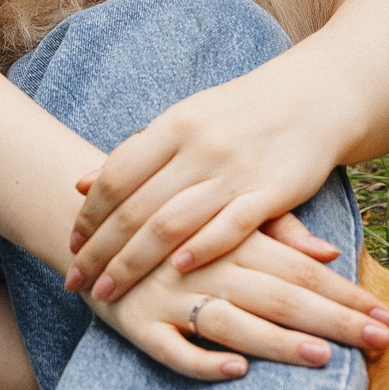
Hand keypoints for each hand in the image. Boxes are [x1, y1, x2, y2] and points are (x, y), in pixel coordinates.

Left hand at [67, 60, 366, 306]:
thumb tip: (79, 182)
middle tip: (75, 282)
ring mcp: (235, 169)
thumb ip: (136, 154)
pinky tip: (175, 272)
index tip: (72, 247)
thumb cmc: (242, 115)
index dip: (89, 215)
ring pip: (172, 223)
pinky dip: (200, 249)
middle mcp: (200, 146)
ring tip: (108, 291)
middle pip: (136, 207)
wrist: (316, 98)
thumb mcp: (185, 121)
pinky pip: (230, 226)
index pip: (117, 176)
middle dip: (100, 251)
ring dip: (134, 263)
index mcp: (174, 125)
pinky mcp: (272, 190)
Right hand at [90, 224, 388, 381]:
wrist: (88, 222)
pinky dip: (201, 359)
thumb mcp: (225, 222)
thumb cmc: (176, 230)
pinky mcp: (136, 323)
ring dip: (277, 341)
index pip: (302, 271)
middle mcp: (206, 266)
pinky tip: (235, 371)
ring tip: (322, 356)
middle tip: (381, 341)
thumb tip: (329, 253)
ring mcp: (169, 296)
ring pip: (231, 321)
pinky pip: (170, 348)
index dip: (346, 294)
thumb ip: (276, 234)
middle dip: (333, 320)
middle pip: (279, 295)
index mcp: (233, 239)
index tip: (387, 317)